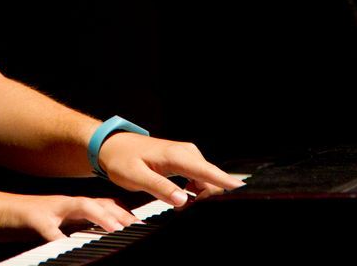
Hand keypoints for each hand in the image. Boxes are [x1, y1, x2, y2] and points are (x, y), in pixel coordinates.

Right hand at [0, 192, 139, 241]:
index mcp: (69, 207)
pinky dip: (60, 238)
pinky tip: (67, 245)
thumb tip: (92, 237)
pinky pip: (49, 229)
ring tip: (115, 228)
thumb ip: (71, 228)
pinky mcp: (32, 217)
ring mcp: (49, 209)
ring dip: (100, 216)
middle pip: (98, 202)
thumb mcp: (53, 225)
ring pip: (80, 206)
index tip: (140, 225)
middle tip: (137, 227)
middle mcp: (63, 205)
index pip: (102, 204)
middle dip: (119, 215)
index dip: (122, 214)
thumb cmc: (22, 222)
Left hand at [97, 133, 243, 206]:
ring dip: (201, 197)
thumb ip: (160, 188)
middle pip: (212, 179)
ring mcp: (188, 156)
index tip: (243, 191)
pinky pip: (200, 179)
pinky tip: (182, 199)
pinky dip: (196, 192)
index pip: (208, 171)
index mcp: (177, 156)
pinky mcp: (186, 161)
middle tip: (185, 211)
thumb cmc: (121, 160)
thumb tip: (183, 200)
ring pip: (207, 181)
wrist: (113, 146)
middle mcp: (187, 153)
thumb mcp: (136, 176)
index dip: (227, 183)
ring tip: (181, 207)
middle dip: (208, 199)